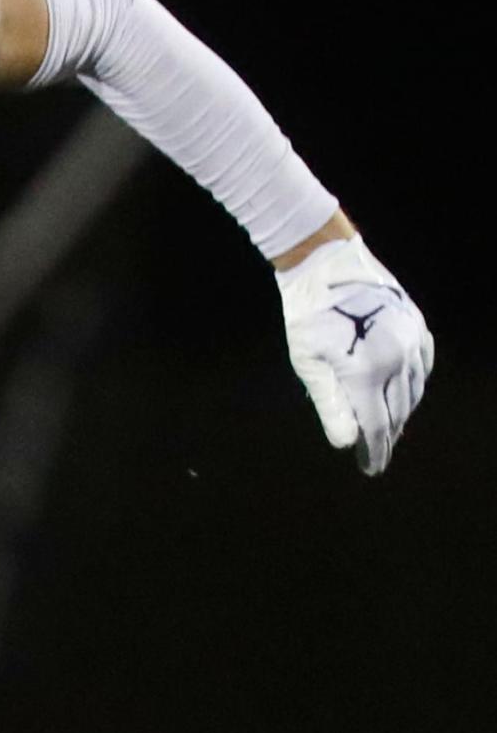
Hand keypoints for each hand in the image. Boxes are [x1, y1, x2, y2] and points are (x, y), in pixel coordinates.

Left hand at [275, 235, 432, 474]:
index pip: (377, 427)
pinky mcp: (416, 324)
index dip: (375, 453)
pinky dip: (414, 385)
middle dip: (387, 437)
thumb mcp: (309, 364)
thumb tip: (346, 443)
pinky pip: (423, 365)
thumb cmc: (309, 315)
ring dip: (402, 413)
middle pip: (398, 413)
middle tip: (375, 454)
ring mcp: (411, 340)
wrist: (327, 263)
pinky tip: (405, 393)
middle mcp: (396, 359)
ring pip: (413, 391)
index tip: (370, 469)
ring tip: (388, 429)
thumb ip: (330, 405)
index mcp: (367, 373)